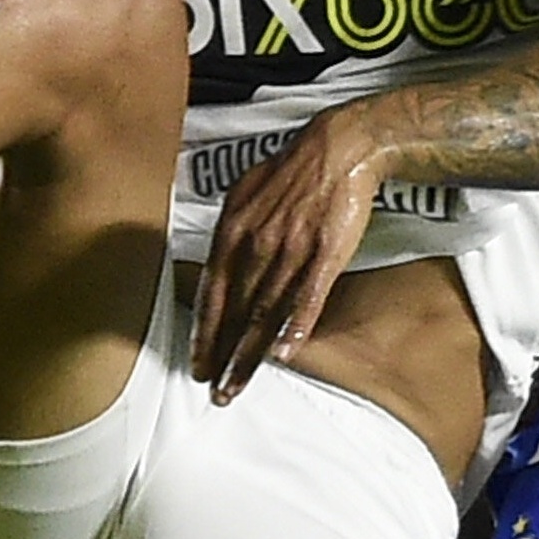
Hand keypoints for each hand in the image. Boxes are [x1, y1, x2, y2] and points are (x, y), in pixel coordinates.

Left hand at [191, 118, 382, 402]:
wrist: (339, 147)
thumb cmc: (292, 170)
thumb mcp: (245, 192)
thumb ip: (230, 232)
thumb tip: (214, 263)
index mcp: (234, 229)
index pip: (212, 292)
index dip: (205, 333)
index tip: (199, 364)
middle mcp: (257, 242)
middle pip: (236, 311)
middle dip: (223, 355)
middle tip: (215, 391)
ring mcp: (292, 248)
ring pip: (265, 312)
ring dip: (250, 354)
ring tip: (238, 385)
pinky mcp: (326, 252)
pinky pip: (308, 296)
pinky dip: (295, 327)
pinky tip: (284, 354)